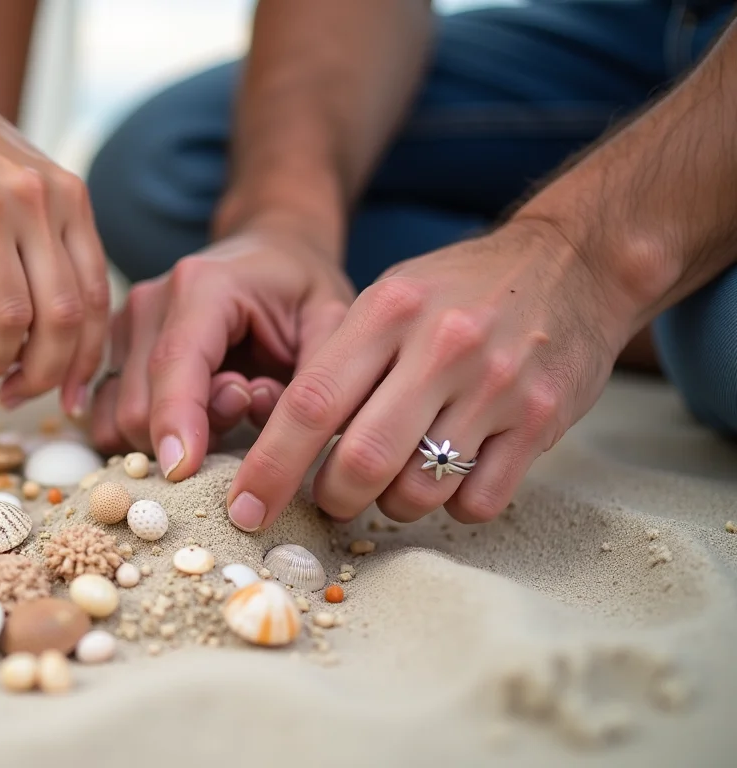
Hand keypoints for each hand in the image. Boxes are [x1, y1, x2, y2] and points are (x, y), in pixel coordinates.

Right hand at [0, 59, 109, 415]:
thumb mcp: (33, 190)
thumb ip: (54, 251)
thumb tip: (59, 347)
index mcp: (71, 202)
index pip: (94, 300)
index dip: (83, 361)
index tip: (67, 397)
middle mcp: (37, 206)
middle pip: (59, 320)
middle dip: (40, 374)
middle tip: (13, 393)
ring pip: (8, 323)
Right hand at [88, 222, 356, 479]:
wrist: (269, 253)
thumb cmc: (301, 290)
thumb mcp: (333, 322)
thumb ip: (315, 380)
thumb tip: (284, 445)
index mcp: (202, 286)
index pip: (174, 364)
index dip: (175, 422)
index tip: (184, 472)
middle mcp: (149, 303)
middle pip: (139, 405)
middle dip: (190, 434)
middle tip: (246, 405)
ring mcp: (123, 327)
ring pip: (118, 419)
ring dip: (169, 436)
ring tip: (224, 404)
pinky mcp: (113, 352)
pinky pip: (108, 418)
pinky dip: (148, 434)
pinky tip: (191, 415)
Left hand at [226, 219, 627, 530]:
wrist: (576, 262)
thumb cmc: (460, 289)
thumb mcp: (390, 297)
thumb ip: (340, 362)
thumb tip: (283, 444)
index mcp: (387, 311)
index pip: (310, 404)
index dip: (270, 467)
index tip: (245, 508)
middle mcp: (440, 347)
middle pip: (360, 461)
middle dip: (332, 498)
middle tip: (331, 498)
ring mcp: (496, 386)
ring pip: (418, 492)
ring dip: (392, 505)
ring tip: (395, 480)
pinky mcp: (542, 421)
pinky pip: (478, 501)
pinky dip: (453, 506)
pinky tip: (452, 474)